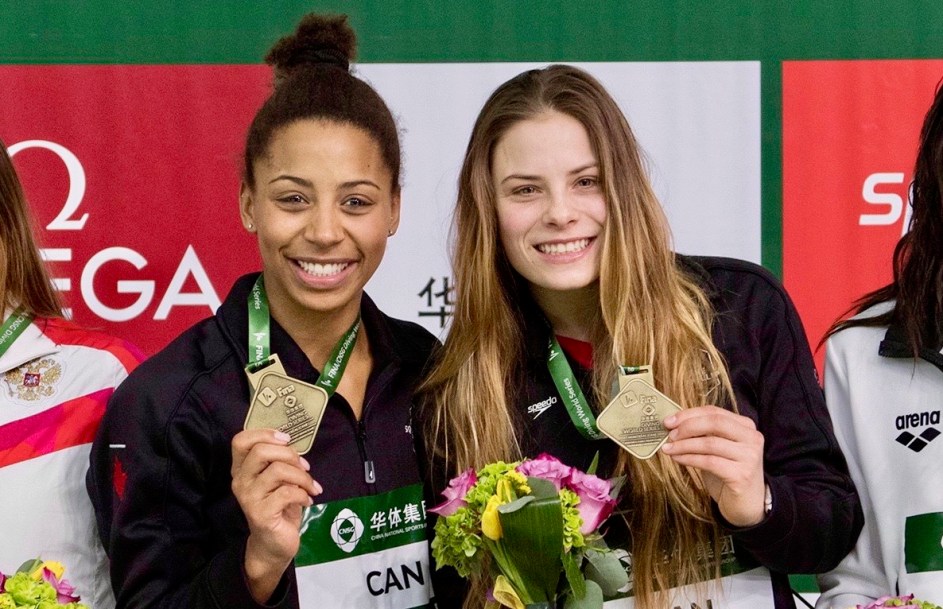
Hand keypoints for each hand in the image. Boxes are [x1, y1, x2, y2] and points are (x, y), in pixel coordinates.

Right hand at [231, 429, 321, 601]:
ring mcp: (249, 498)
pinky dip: (303, 494)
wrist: (273, 544)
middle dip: (290, 454)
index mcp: (242, 469)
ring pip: (278, 470)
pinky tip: (307, 501)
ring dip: (302, 476)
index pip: (241, 440)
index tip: (286, 439)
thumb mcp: (278, 479)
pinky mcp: (260, 514)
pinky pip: (287, 493)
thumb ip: (279, 461)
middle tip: (304, 467)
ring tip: (310, 487)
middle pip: (261, 451)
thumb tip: (292, 445)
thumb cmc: (278, 506)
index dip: (264, 433)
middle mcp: (240, 481)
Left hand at [661, 405, 765, 526]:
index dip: (689, 414)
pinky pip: (709, 462)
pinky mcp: (742, 475)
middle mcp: (752, 438)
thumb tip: (673, 424)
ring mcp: (749, 456)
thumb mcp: (716, 448)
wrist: (745, 504)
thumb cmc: (727, 473)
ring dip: (684, 445)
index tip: (669, 421)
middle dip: (687, 427)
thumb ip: (702, 434)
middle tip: (670, 435)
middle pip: (714, 422)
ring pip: (710, 443)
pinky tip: (677, 459)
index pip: (714, 412)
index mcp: (746, 426)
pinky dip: (689, 459)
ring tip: (668, 449)